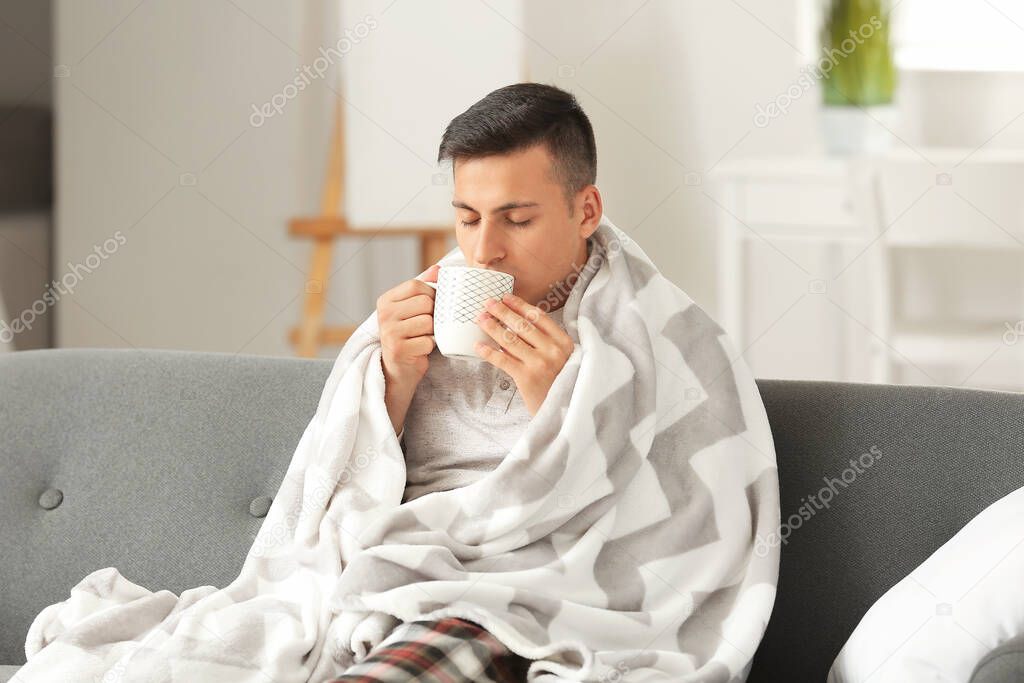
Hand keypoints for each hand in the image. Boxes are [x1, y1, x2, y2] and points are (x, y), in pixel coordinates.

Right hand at [377, 264, 439, 382]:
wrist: (399, 369)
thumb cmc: (410, 335)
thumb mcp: (413, 308)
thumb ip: (424, 287)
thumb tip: (439, 269)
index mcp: (386, 300)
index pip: (416, 285)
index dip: (431, 294)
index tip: (431, 306)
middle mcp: (384, 314)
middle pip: (425, 303)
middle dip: (433, 314)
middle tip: (428, 325)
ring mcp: (389, 332)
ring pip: (428, 322)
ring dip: (433, 332)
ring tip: (423, 336)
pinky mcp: (398, 350)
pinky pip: (428, 341)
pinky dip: (430, 346)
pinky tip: (421, 349)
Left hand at [474, 293, 573, 415]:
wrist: (564, 411)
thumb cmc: (561, 383)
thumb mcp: (562, 359)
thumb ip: (545, 342)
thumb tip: (514, 325)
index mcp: (564, 342)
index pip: (538, 317)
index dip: (520, 305)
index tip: (506, 297)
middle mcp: (553, 350)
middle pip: (522, 325)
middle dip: (502, 312)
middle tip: (488, 303)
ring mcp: (539, 363)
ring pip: (510, 340)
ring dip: (492, 327)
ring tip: (480, 319)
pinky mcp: (526, 378)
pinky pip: (503, 360)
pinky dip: (488, 352)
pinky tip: (478, 345)